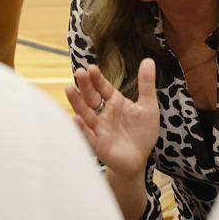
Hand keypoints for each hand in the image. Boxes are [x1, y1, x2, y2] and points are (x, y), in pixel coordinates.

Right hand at [65, 59, 158, 177]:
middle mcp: (103, 113)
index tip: (92, 67)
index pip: (103, 87)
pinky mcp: (99, 144)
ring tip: (69, 89)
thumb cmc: (142, 132)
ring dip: (77, 102)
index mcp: (114, 102)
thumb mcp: (148, 106)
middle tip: (79, 72)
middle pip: (91, 97)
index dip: (97, 78)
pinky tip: (75, 119)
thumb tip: (149, 60)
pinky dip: (81, 128)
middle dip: (85, 85)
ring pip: (86, 114)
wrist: (140, 159)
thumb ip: (146, 84)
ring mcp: (99, 129)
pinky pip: (88, 136)